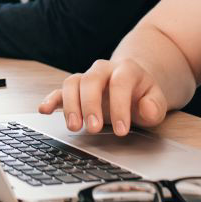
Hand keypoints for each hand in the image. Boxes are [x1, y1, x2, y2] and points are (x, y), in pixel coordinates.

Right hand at [37, 58, 168, 135]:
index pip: (120, 83)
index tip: (121, 131)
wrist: (133, 83)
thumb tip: (146, 108)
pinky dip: (51, 100)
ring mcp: (87, 78)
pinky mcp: (75, 89)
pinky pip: (59, 90)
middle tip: (93, 129)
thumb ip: (155, 106)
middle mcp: (103, 70)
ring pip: (72, 83)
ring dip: (71, 105)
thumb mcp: (156, 101)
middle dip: (90, 105)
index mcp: (126, 70)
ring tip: (74, 127)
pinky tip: (44, 110)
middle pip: (91, 80)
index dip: (120, 107)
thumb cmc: (143, 95)